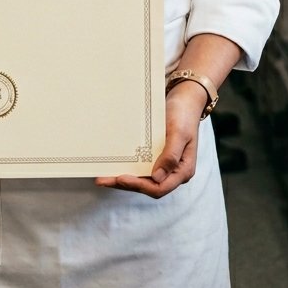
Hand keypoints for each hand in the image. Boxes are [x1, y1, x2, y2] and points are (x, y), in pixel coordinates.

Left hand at [95, 83, 204, 197]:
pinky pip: (141, 168)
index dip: (139, 185)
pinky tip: (114, 167)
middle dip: (126, 184)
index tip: (121, 178)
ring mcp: (165, 166)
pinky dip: (128, 169)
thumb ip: (171, 156)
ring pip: (143, 179)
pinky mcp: (157, 157)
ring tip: (103, 178)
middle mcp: (173, 172)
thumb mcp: (179, 133)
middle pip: (148, 186)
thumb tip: (157, 178)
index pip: (159, 187)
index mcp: (183, 171)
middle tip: (103, 180)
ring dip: (123, 180)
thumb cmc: (184, 115)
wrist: (185, 100)